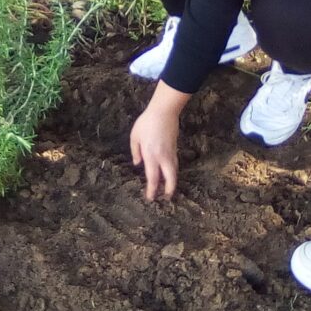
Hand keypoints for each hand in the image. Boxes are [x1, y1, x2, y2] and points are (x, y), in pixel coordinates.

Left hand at [130, 82, 189, 200]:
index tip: (150, 198)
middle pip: (169, 179)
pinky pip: (174, 164)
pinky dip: (172, 172)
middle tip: (166, 198)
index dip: (152, 190)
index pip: (152, 178)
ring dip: (171, 182)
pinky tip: (168, 174)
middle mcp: (163, 157)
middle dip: (168, 190)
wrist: (164, 112)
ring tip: (167, 189)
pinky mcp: (175, 149)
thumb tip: (137, 164)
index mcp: (151, 155)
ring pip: (173, 172)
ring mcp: (171, 153)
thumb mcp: (135, 136)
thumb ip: (135, 151)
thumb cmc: (146, 123)